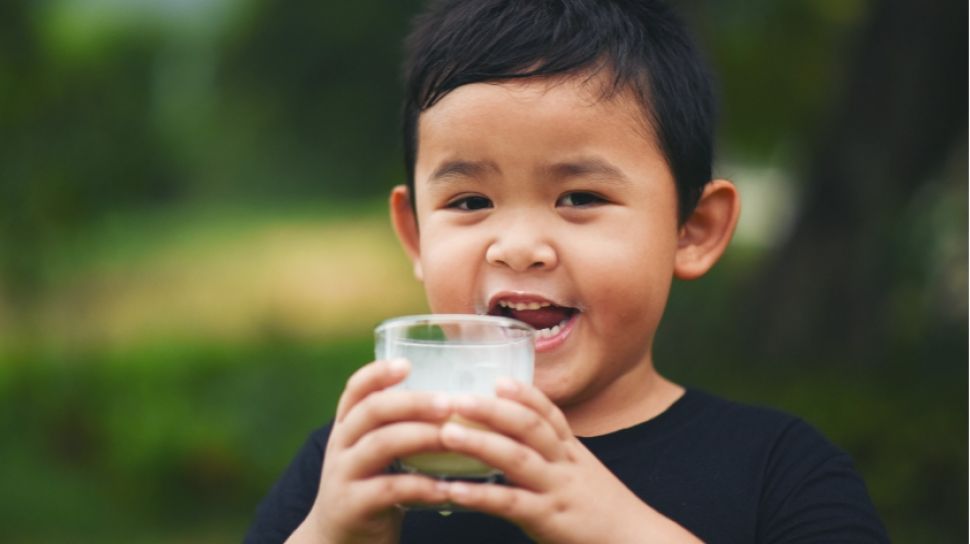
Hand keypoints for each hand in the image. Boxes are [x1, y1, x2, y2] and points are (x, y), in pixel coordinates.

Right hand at [288, 359, 452, 543]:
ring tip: (453, 437)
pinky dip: (421, 486)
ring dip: (421, 437)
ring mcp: (342, 475)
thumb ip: (399, 427)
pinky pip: (388, 490)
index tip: (408, 363)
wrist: (337, 541)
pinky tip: (446, 487)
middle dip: (413, 402)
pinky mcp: (352, 506)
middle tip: (449, 403)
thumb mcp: (375, 452)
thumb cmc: (371, 486)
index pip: (356, 388)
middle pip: (372, 410)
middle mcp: (340, 444)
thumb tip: (457, 400)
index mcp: (347, 425)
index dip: (379, 373)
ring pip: (380, 444)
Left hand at [435, 379, 701, 543]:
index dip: (524, 394)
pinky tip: (453, 490)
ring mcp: (559, 490)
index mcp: (573, 452)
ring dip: (480, 442)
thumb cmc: (602, 514)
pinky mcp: (550, 520)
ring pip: (518, 458)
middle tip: (457, 398)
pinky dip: (481, 495)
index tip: (497, 378)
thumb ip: (555, 458)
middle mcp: (566, 464)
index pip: (550, 413)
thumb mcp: (583, 476)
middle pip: (530, 427)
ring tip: (446, 432)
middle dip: (493, 409)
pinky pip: (511, 504)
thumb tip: (518, 443)